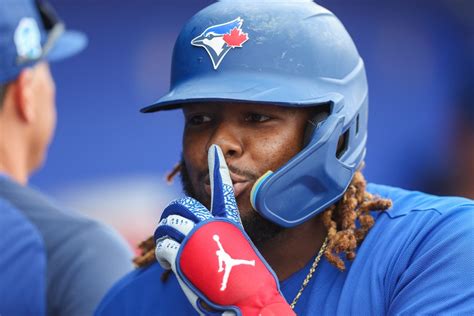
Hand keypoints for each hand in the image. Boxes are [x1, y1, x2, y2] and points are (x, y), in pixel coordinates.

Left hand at [154, 144, 294, 315]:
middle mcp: (212, 224)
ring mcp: (197, 238)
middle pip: (181, 205)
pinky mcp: (183, 254)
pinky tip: (172, 263)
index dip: (218, 167)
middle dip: (170, 215)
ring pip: (167, 224)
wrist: (250, 297)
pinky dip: (164, 255)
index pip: (223, 188)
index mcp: (228, 221)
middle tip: (169, 228)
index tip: (214, 150)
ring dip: (164, 236)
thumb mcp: (238, 247)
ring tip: (170, 249)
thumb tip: (208, 234)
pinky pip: (163, 246)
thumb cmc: (247, 277)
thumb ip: (220, 236)